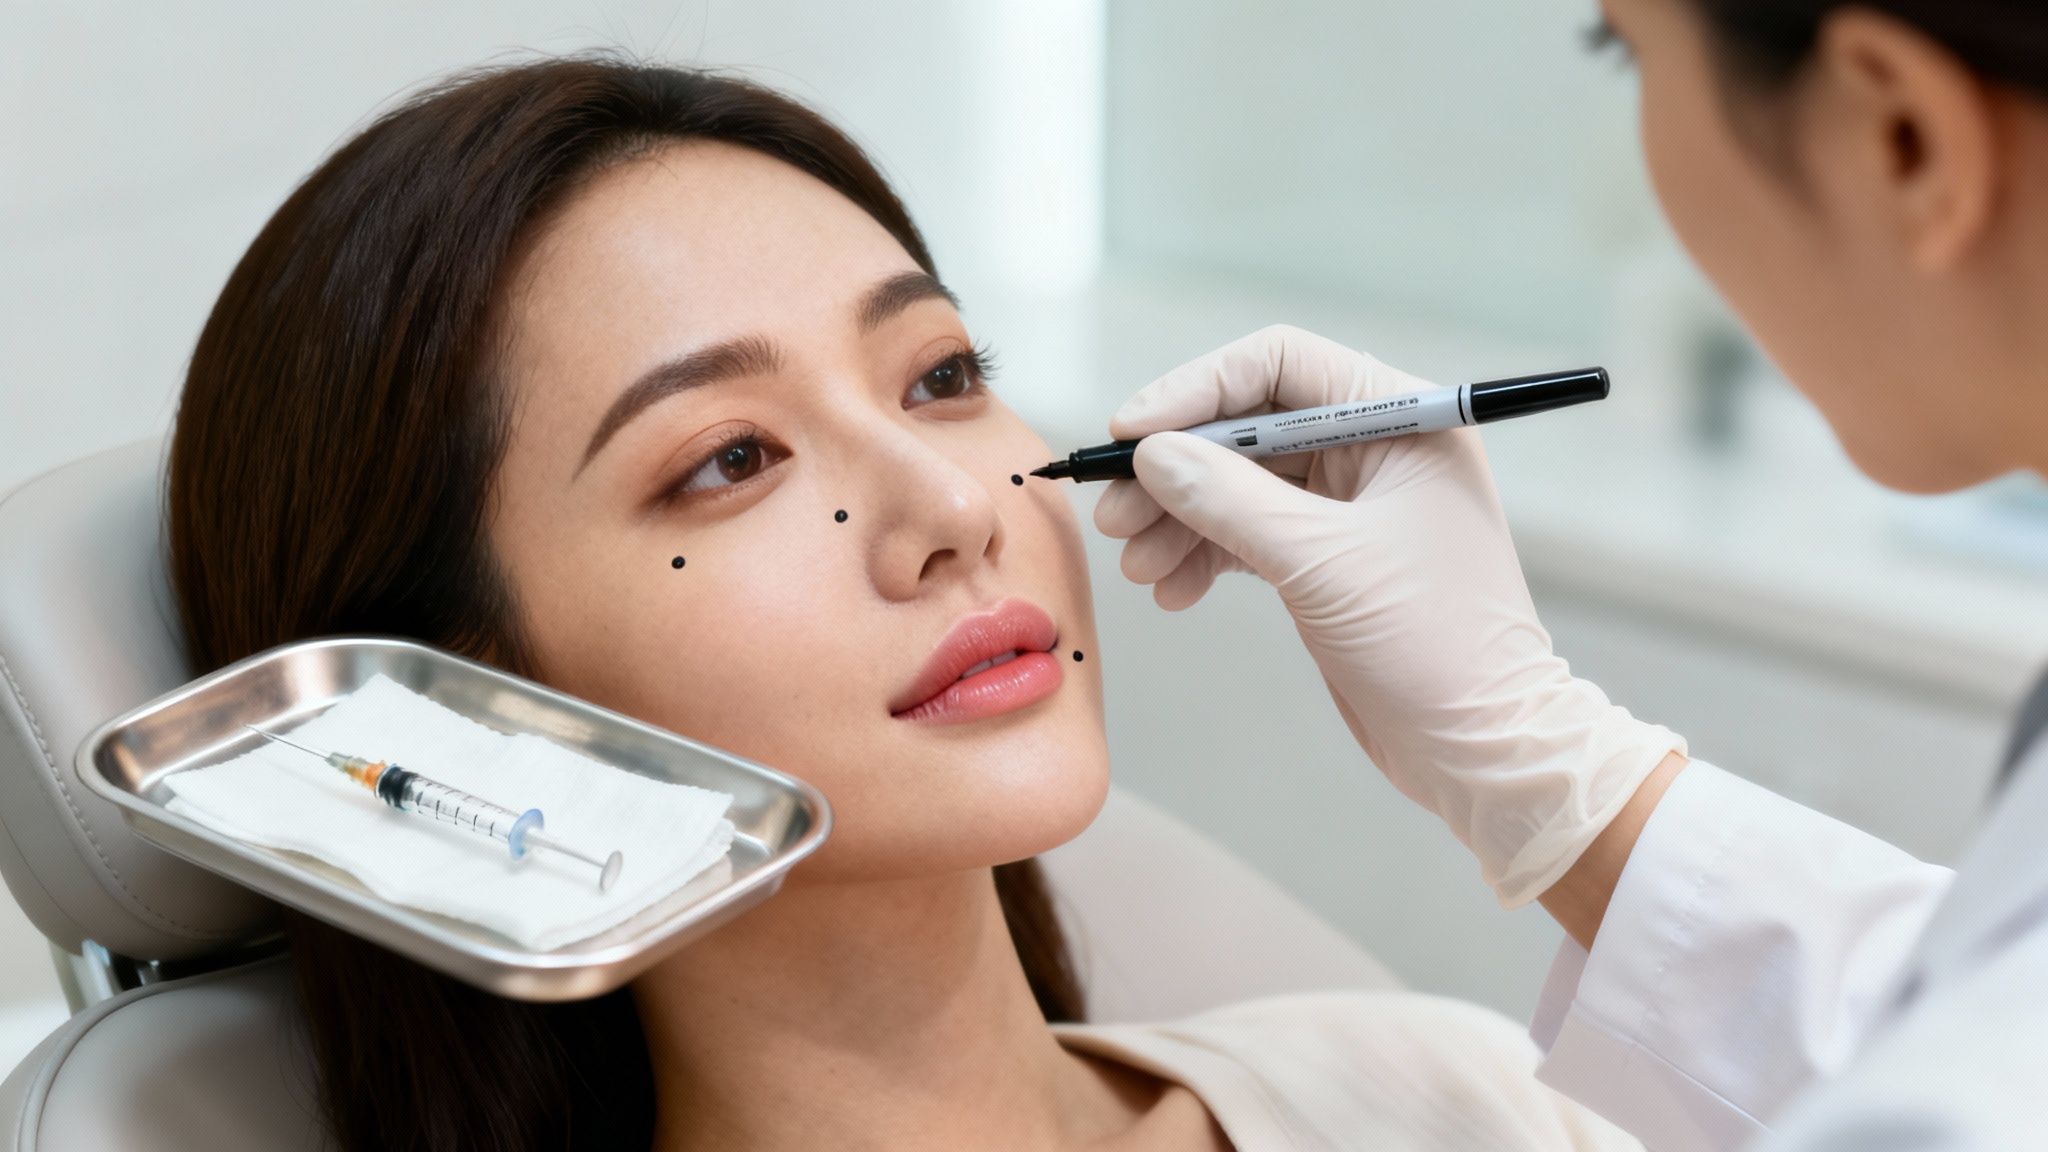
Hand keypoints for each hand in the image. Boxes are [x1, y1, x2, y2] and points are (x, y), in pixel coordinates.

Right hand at [1094, 325, 1684, 904]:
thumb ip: (1231, 501)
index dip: (1196, 388)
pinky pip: (1247, 535)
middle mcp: (1376, 449)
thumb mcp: (1322, 564)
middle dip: (1176, 469)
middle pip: (1247, 425)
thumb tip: (1153, 456)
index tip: (1131, 434)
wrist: (1483, 749)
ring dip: (1178, 520)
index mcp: (1401, 420)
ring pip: (1238, 484)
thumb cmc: (1433, 646)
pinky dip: (1203, 557)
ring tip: (1135, 567)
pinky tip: (1170, 592)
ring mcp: (1350, 506)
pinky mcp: (1328, 559)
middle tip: (1114, 516)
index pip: (1279, 364)